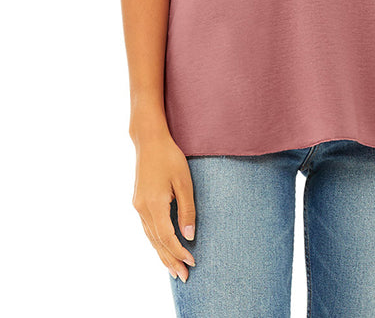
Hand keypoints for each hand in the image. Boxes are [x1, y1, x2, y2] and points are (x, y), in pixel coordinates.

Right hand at [131, 130, 196, 281]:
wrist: (149, 141)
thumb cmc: (170, 157)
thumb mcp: (184, 181)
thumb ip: (187, 209)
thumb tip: (189, 235)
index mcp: (153, 204)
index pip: (166, 236)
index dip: (179, 251)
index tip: (192, 261)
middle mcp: (142, 209)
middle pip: (156, 242)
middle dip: (170, 261)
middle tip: (184, 277)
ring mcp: (138, 206)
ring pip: (150, 238)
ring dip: (162, 255)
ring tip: (174, 271)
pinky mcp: (138, 203)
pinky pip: (148, 229)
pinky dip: (156, 243)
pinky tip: (163, 249)